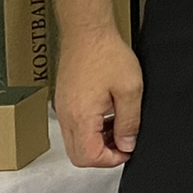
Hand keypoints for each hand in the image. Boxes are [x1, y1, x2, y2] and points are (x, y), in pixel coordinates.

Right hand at [54, 27, 143, 166]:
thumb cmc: (107, 55)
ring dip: (97, 142)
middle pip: (79, 156)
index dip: (111, 159)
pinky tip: (108, 116)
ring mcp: (62, 110)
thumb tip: (127, 145)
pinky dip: (91, 130)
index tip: (128, 149)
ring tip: (119, 126)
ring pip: (75, 143)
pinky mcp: (64, 102)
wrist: (87, 32)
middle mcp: (66, 117)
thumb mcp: (130, 89)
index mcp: (80, 117)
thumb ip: (129, 122)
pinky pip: (74, 128)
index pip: (89, 157)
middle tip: (124, 141)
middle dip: (103, 155)